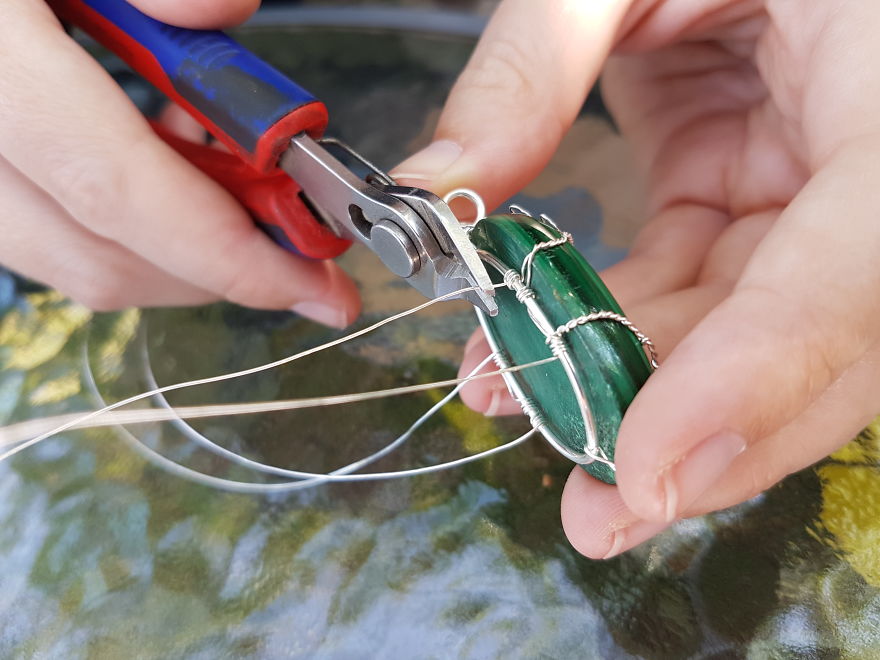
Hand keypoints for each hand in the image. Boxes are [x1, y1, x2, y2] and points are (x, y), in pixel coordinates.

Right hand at [0, 0, 359, 327]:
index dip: (227, 253)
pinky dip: (122, 221)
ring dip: (172, 246)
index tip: (315, 284)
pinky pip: (43, 231)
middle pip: (98, 256)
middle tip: (294, 240)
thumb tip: (220, 14)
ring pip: (69, 258)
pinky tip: (163, 157)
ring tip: (230, 179)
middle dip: (216, 269)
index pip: (114, 188)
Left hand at [393, 0, 879, 556]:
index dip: (757, 378)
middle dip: (705, 434)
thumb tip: (437, 193)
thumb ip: (531, 69)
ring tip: (520, 401)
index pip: (859, 268)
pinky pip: (708, 287)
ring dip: (641, 386)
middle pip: (826, 342)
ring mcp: (832, 188)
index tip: (649, 471)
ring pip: (756, 331)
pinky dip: (628, 329)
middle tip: (594, 509)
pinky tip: (541, 347)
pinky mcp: (766, 194)